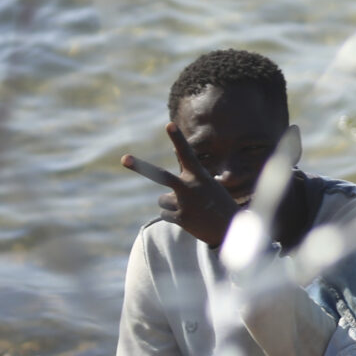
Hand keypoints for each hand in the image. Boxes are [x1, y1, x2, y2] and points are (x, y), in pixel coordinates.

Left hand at [121, 123, 239, 249]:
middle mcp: (190, 187)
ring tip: (190, 210)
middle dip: (140, 166)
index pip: (187, 153)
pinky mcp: (181, 219)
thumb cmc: (219, 205)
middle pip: (159, 175)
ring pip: (162, 200)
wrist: (231, 230)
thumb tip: (165, 193)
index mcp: (199, 176)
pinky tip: (190, 220)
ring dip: (171, 204)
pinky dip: (175, 217)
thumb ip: (187, 183)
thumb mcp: (208, 187)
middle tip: (124, 159)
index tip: (169, 125)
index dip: (178, 138)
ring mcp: (184, 203)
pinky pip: (166, 214)